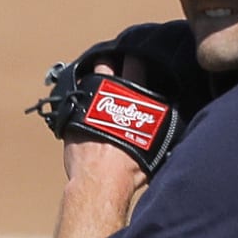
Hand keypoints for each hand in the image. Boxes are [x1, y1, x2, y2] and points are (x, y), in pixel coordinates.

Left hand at [61, 56, 149, 207]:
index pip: (136, 64)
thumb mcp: (155, 146)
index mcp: (133, 98)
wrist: (100, 182)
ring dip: (91, 80)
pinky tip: (82, 106)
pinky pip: (73, 101)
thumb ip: (158, 129)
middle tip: (113, 66)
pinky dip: (78, 101)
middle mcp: (108, 96)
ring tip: (95, 84)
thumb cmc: (130, 168)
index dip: (136, 57)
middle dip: (110, 63)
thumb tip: (166, 124)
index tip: (136, 56)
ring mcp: (86, 105)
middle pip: (106, 65)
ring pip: (86, 79)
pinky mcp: (70, 118)